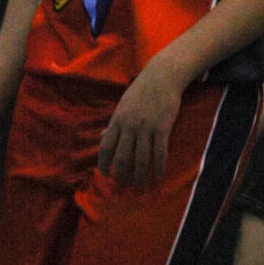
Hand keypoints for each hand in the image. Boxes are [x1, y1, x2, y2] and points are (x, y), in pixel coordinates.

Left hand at [98, 56, 186, 185]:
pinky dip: (158, 166)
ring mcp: (146, 128)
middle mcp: (129, 126)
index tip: (106, 175)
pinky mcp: (162, 128)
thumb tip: (101, 138)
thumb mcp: (122, 106)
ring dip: (139, 175)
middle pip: (122, 157)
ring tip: (139, 185)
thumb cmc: (141, 91)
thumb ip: (113, 124)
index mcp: (117, 120)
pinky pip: (159, 152)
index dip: (104, 164)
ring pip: (141, 158)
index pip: (106, 147)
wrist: (162, 77)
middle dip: (121, 175)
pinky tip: (158, 175)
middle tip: (121, 187)